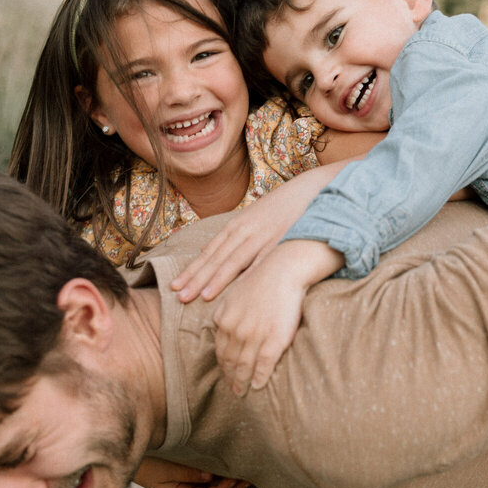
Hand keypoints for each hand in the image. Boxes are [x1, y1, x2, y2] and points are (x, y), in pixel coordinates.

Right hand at [132, 457, 249, 487]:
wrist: (135, 457)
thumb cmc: (147, 464)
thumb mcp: (165, 470)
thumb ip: (188, 474)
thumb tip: (211, 476)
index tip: (236, 479)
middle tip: (250, 478)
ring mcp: (192, 487)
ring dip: (232, 482)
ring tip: (248, 471)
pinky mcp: (194, 477)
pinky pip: (213, 480)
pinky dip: (224, 475)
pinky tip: (236, 465)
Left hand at [171, 200, 291, 303]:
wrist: (313, 190)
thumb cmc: (283, 208)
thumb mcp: (253, 217)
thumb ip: (232, 235)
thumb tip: (207, 250)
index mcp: (237, 226)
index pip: (209, 252)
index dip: (192, 270)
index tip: (174, 286)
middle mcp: (246, 231)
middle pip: (217, 258)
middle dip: (197, 278)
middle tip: (179, 297)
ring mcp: (264, 236)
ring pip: (235, 260)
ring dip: (217, 279)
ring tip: (201, 297)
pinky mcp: (283, 241)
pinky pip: (264, 261)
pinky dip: (251, 275)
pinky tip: (241, 289)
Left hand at [212, 265, 307, 394]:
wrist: (284, 270)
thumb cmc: (262, 278)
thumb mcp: (235, 293)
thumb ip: (226, 311)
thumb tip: (222, 324)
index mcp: (223, 319)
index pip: (221, 350)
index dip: (223, 365)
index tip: (226, 373)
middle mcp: (235, 330)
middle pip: (230, 361)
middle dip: (230, 377)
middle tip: (233, 389)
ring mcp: (254, 337)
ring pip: (244, 367)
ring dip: (242, 382)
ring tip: (242, 392)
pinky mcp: (273, 341)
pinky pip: (263, 366)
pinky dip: (259, 379)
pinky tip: (257, 386)